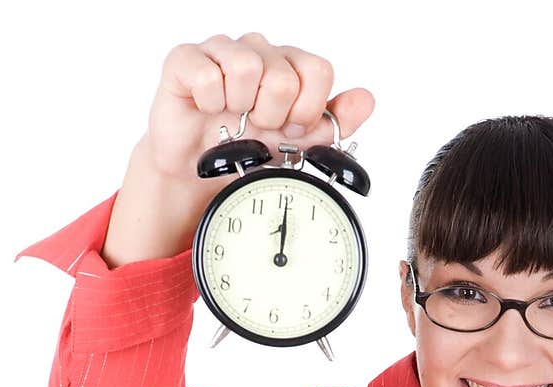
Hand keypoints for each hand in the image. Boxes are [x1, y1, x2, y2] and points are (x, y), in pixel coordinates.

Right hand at [143, 32, 375, 183]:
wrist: (200, 170)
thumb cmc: (247, 148)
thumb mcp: (298, 144)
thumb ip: (334, 122)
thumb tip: (366, 100)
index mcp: (288, 65)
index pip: (318, 71)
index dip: (307, 109)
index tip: (291, 128)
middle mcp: (259, 50)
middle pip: (284, 76)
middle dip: (272, 117)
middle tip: (257, 126)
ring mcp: (223, 50)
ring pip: (247, 68)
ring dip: (240, 108)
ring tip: (231, 118)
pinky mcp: (187, 58)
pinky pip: (208, 75)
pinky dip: (210, 104)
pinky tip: (208, 110)